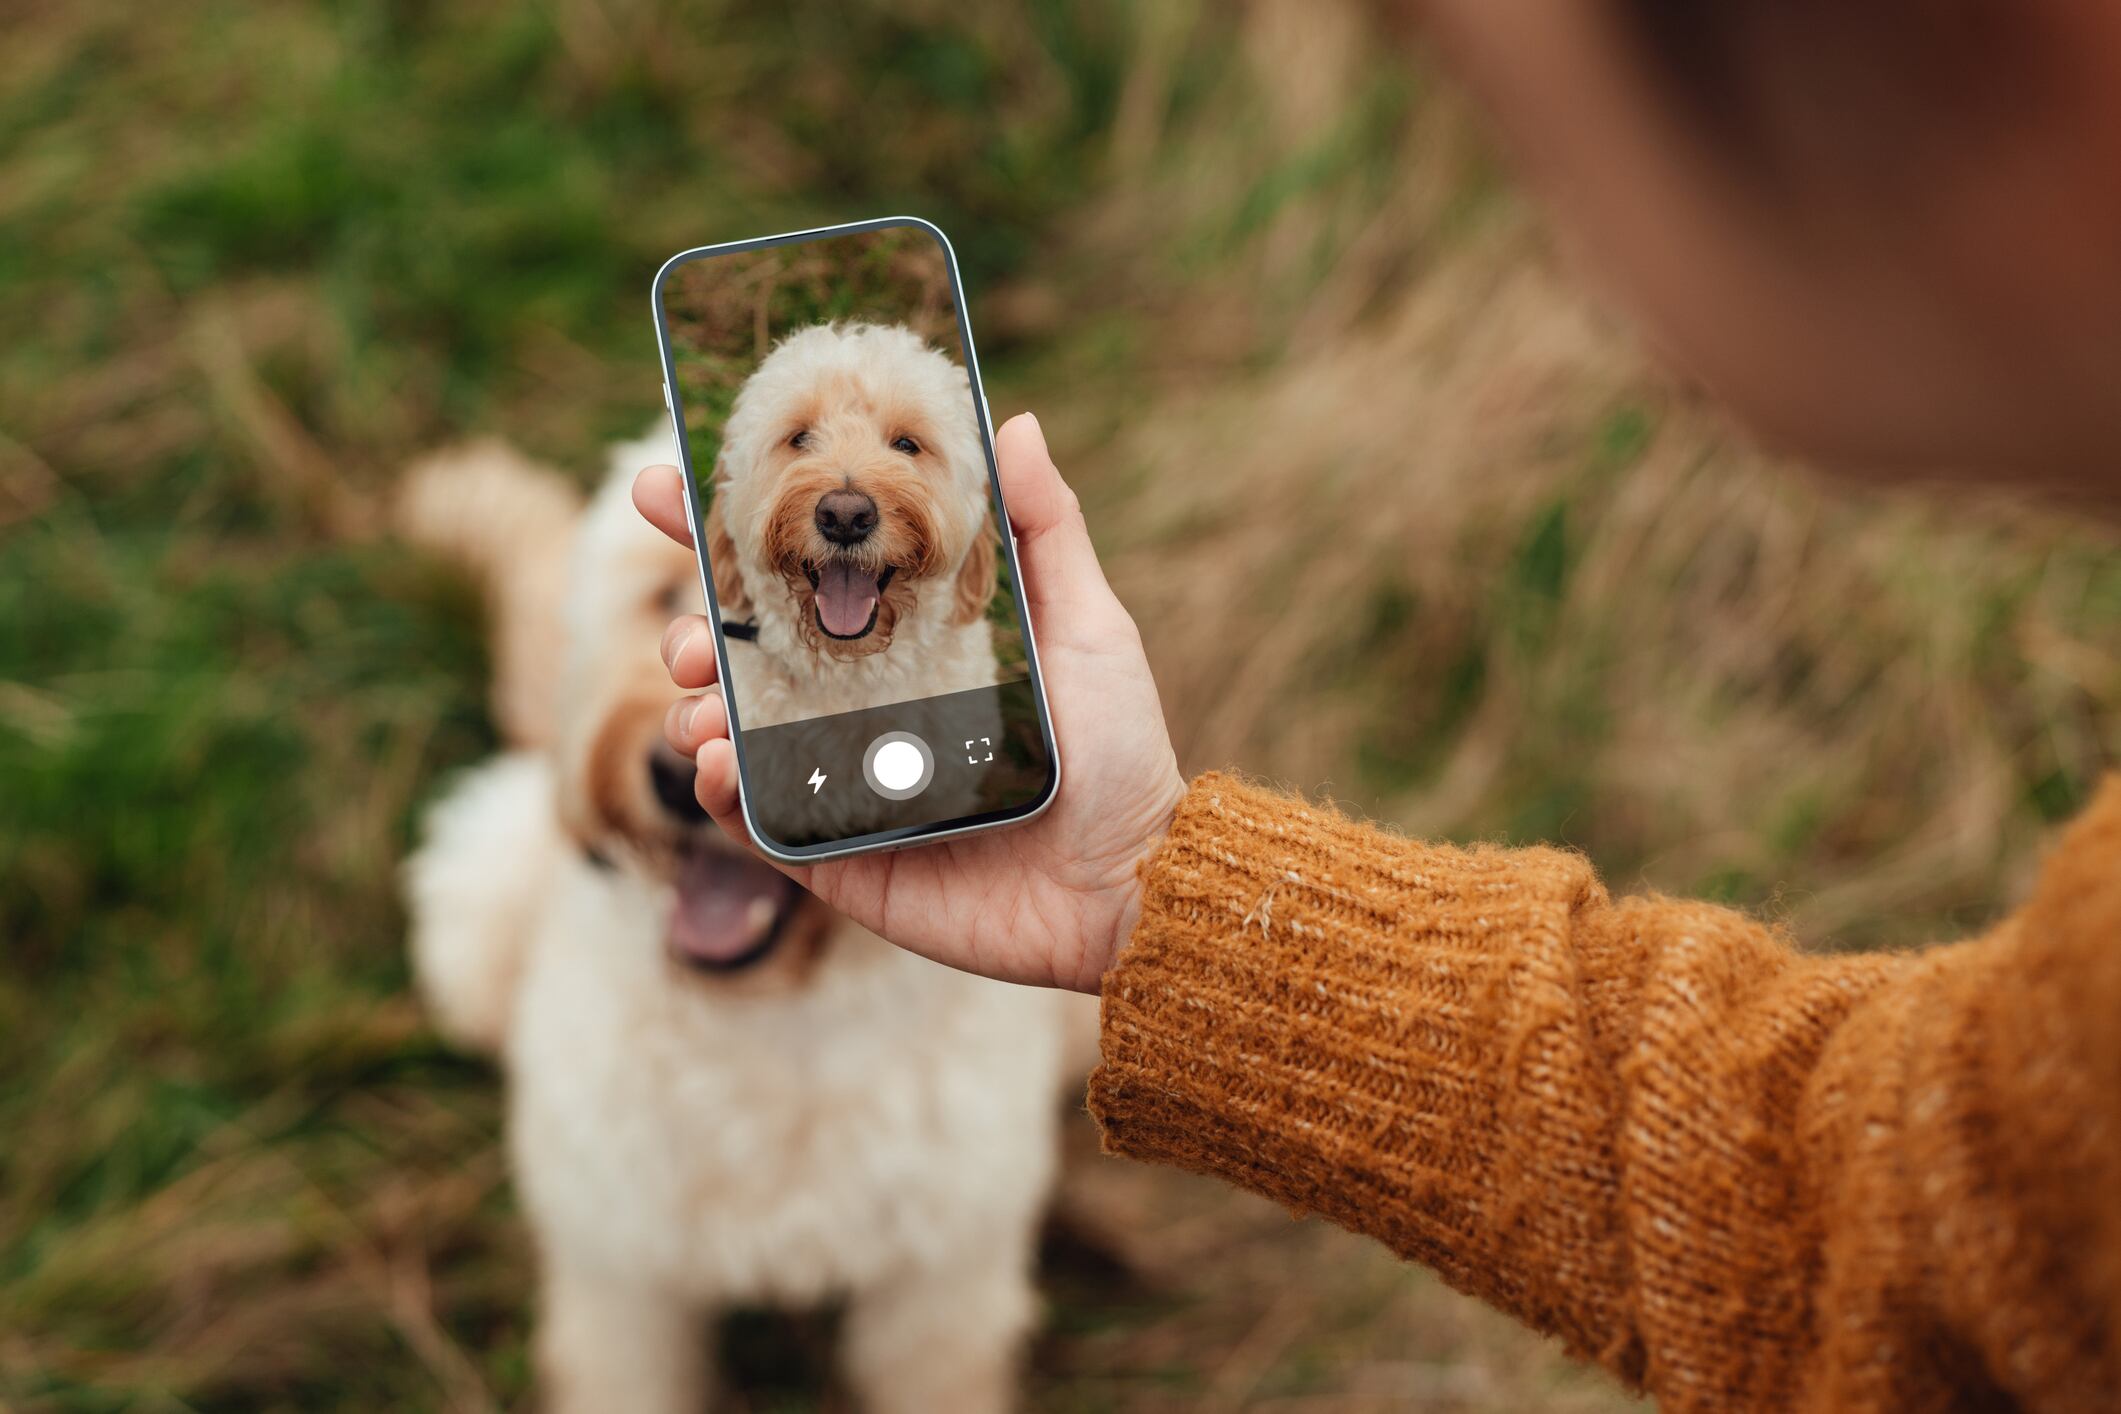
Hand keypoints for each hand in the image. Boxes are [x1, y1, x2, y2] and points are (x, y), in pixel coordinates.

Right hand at [633, 412, 1187, 992]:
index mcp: (904, 643)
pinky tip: (721, 768)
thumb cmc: (1116, 750)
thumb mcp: (1085, 626)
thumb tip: (1013, 424)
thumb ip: (1044, 530)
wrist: (1130, 884)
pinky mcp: (840, 858)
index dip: (723, 532)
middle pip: (746, 657)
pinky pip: (760, 825)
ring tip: (704, 704)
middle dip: (692, 632)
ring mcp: (845, 783)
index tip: (666, 484)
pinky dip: (723, 795)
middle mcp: (863, 707)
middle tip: (690, 633)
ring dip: (698, 711)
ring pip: (737, 736)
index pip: (800, 578)